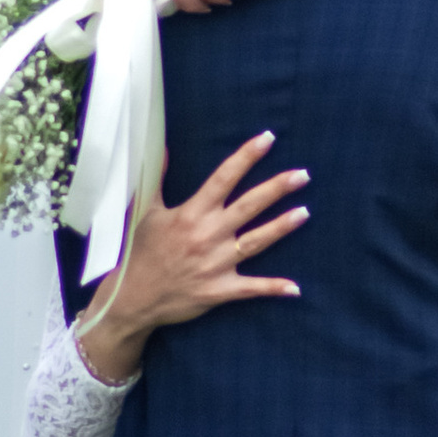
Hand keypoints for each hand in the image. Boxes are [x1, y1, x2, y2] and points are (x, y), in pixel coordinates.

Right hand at [71, 133, 308, 384]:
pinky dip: (273, 288)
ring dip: (281, 227)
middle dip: (276, 188)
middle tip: (303, 175)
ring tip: (305, 212)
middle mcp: (207, 235)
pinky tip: (296, 288)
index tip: (268, 139)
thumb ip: (158, 178)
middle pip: (249, 206)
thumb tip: (161, 148)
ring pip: (256, 241)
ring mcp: (216, 263)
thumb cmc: (140, 252)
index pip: (223, 178)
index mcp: (191, 213)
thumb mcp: (146, 211)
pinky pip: (251, 288)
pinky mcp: (219, 290)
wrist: (132, 297)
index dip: (247, 157)